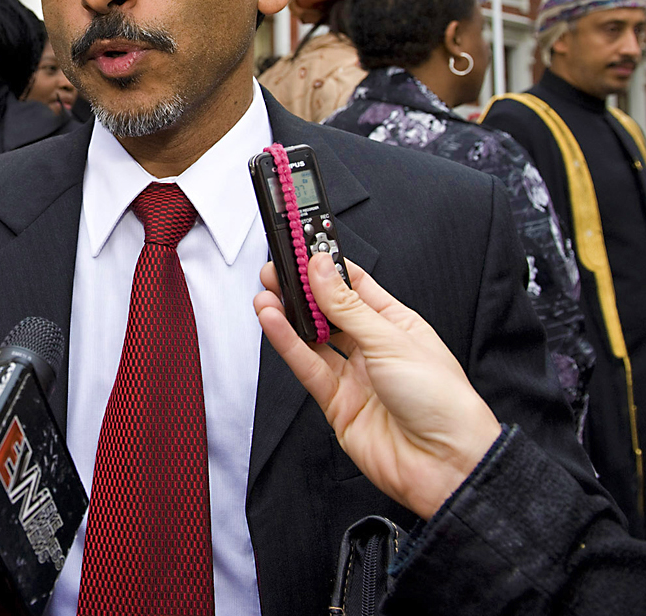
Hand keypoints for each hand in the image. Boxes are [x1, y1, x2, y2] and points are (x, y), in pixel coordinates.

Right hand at [254, 254, 500, 519]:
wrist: (445, 465)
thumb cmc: (442, 403)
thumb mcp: (392, 341)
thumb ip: (348, 307)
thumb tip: (321, 269)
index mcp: (398, 325)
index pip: (356, 286)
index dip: (328, 266)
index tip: (303, 247)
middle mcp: (374, 349)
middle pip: (329, 311)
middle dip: (301, 290)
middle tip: (275, 269)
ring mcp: (354, 376)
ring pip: (313, 338)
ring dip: (288, 315)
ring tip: (266, 292)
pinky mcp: (336, 403)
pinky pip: (306, 366)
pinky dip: (287, 343)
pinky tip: (272, 321)